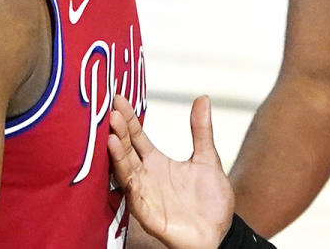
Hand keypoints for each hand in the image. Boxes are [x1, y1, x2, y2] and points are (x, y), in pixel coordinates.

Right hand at [109, 94, 234, 248]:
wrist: (219, 232)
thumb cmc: (210, 200)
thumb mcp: (208, 158)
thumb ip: (201, 130)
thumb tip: (203, 98)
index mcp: (157, 162)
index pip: (137, 136)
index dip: (128, 118)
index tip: (118, 98)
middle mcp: (146, 176)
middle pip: (127, 149)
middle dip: (118, 131)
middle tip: (110, 109)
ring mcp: (144, 194)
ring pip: (125, 171)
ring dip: (117, 154)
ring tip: (111, 135)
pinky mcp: (147, 213)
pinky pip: (133, 196)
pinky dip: (126, 181)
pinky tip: (122, 167)